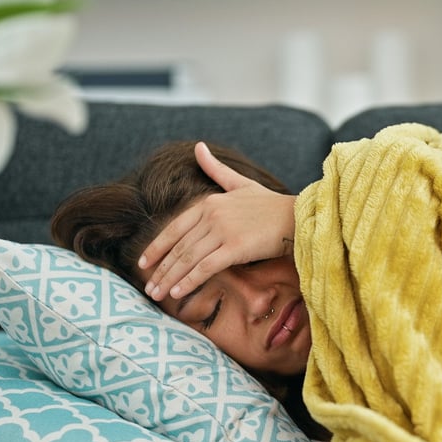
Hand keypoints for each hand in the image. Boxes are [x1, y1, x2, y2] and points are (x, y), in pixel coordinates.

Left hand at [140, 142, 295, 300]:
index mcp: (209, 202)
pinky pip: (205, 267)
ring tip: (158, 293)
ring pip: (188, 258)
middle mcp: (212, 215)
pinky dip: (189, 280)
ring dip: (170, 277)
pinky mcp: (235, 247)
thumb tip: (198, 147)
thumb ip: (216, 169)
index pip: (174, 227)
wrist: (298, 216)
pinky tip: (178, 292)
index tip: (144, 263)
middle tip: (148, 287)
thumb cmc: (272, 204)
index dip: (157, 246)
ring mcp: (223, 231)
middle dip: (160, 269)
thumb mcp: (240, 183)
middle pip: (178, 246)